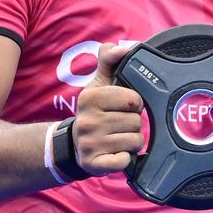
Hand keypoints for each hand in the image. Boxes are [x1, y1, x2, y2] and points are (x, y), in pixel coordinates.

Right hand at [73, 43, 144, 174]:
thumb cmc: (95, 111)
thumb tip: (125, 48)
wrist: (76, 145)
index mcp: (90, 97)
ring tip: (117, 138)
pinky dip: (125, 159)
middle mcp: (87, 120)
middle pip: (136, 122)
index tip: (122, 107)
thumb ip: (109, 60)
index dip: (134, 104)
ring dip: (131, 141)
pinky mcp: (94, 164)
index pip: (134, 99)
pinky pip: (124, 161)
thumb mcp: (99, 84)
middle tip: (119, 125)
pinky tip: (116, 154)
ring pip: (135, 141)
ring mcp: (89, 143)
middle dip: (133, 124)